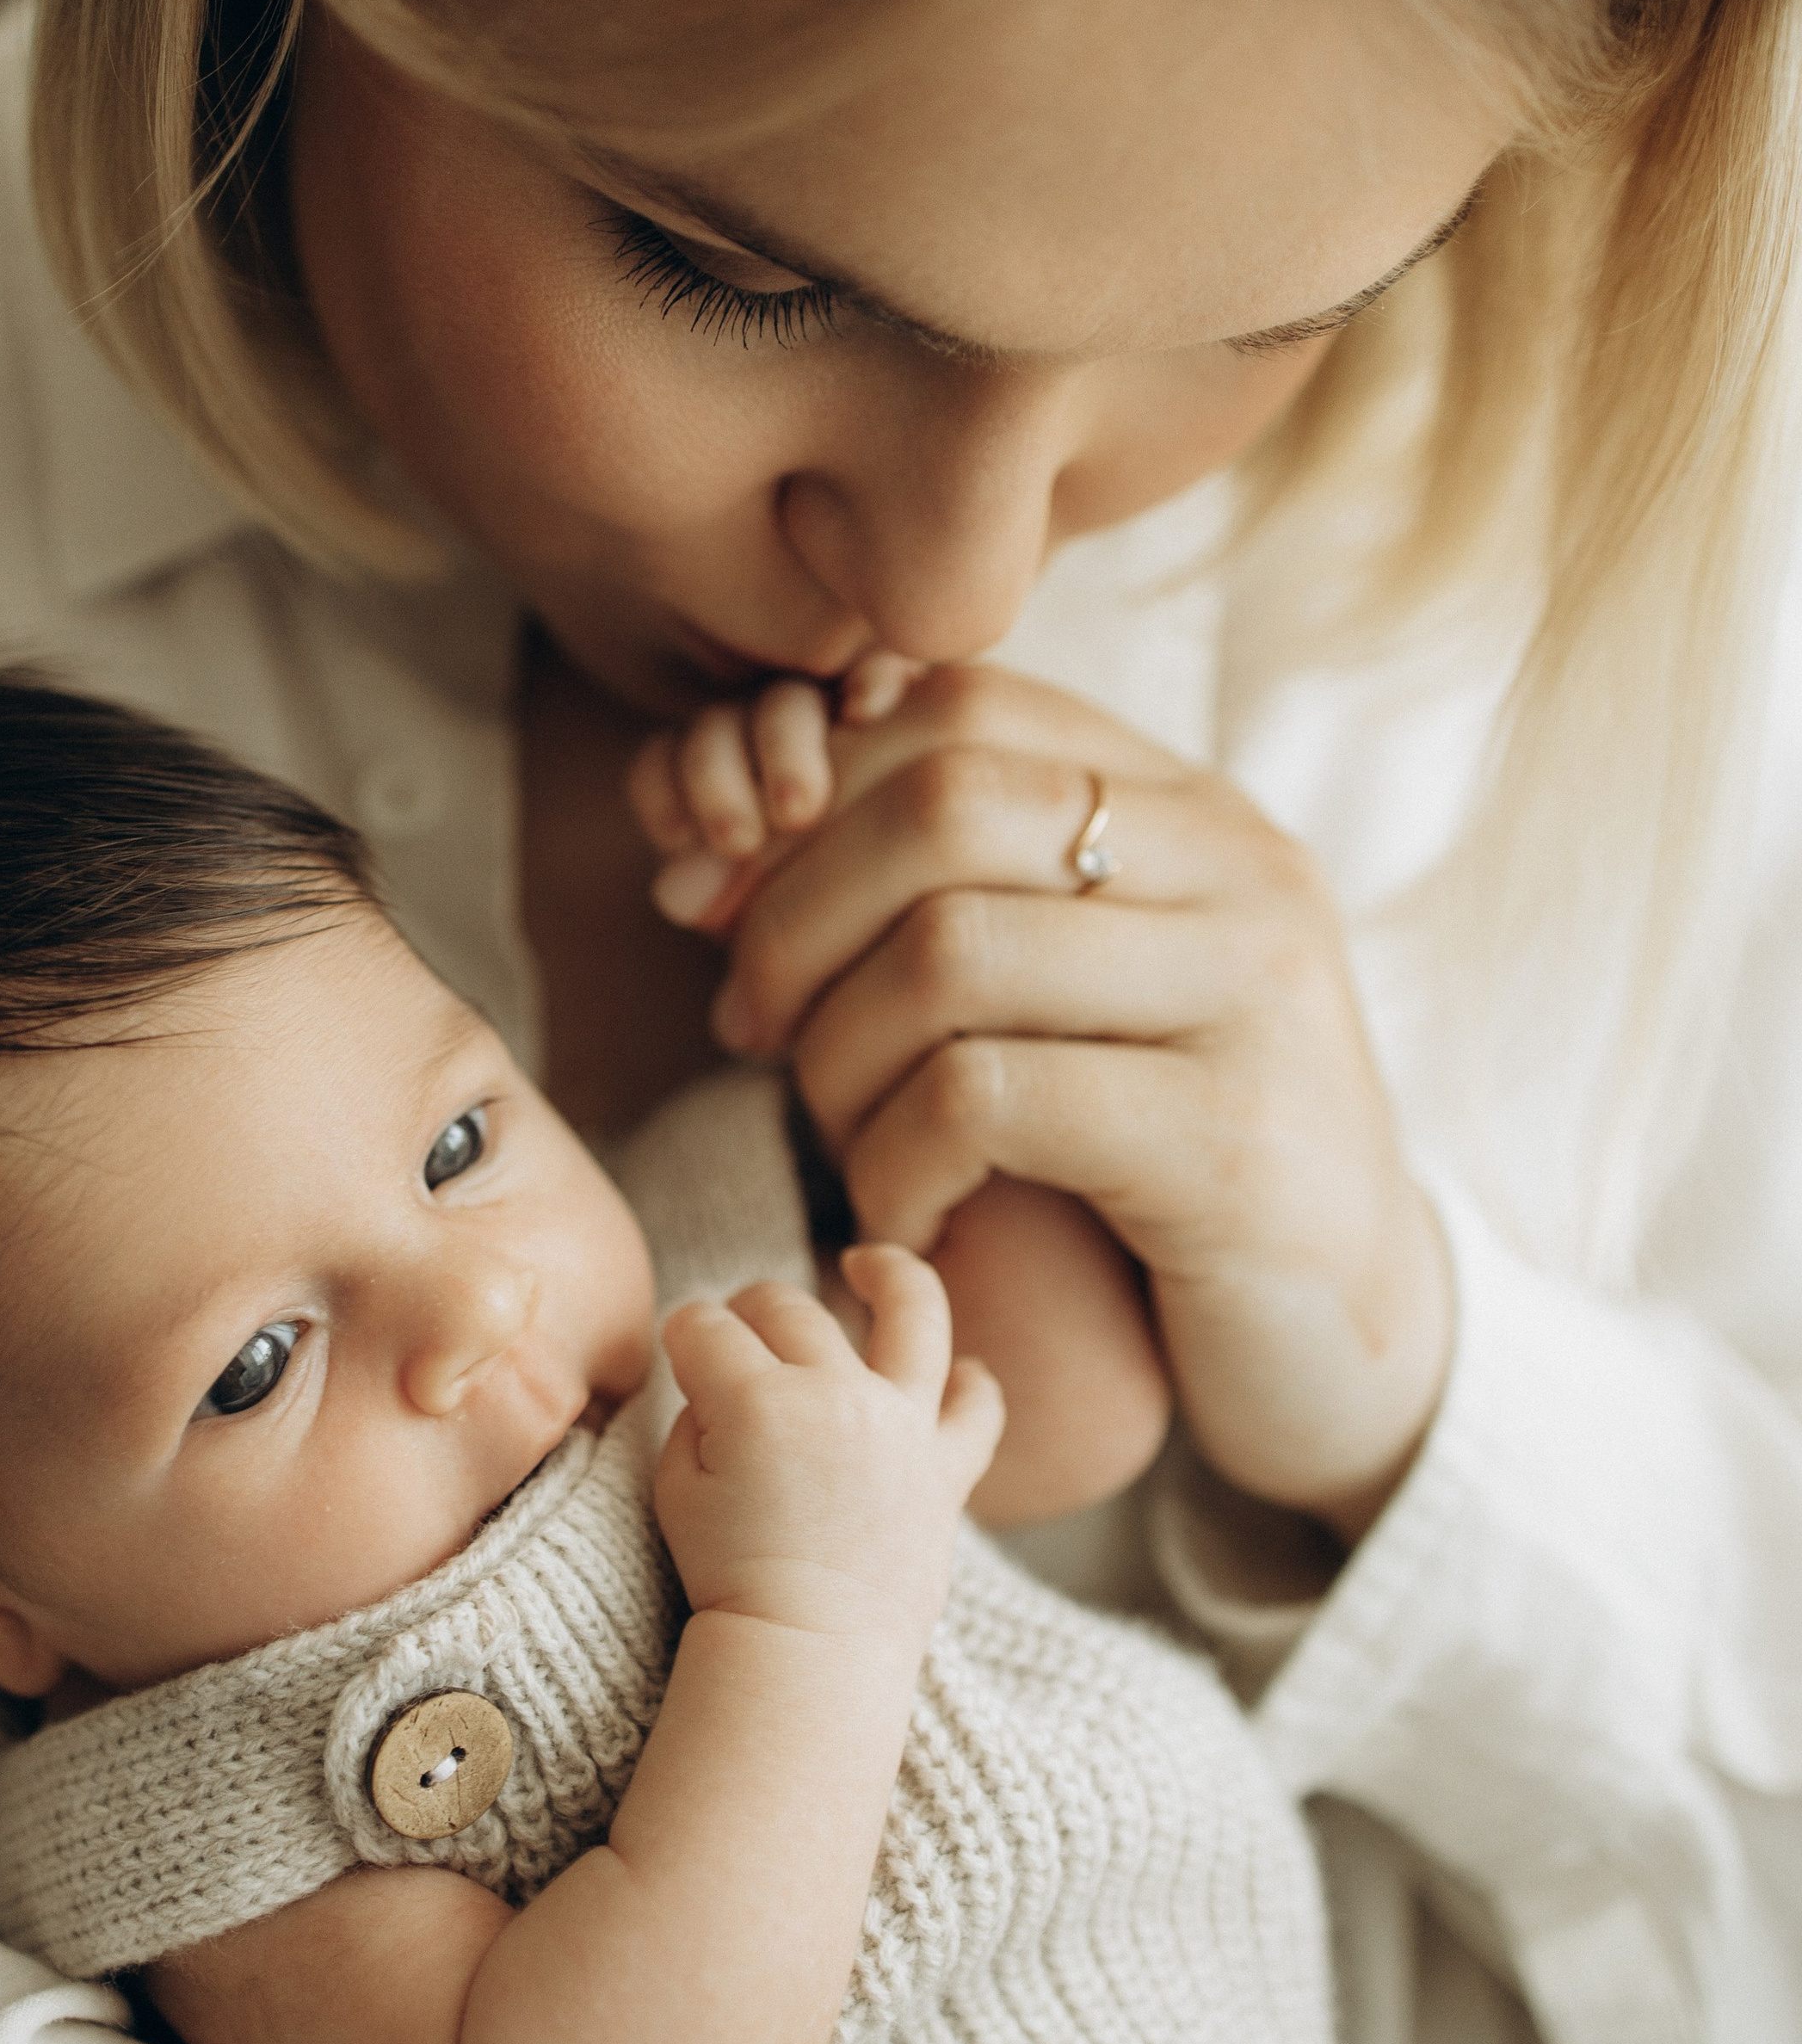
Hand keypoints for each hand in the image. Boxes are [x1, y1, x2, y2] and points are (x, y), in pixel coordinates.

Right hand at [654, 1246, 1001, 1641]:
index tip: (679, 1350)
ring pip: (908, 1309)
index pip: (704, 1327)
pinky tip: (957, 1370)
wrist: (808, 1656)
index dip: (682, 1332)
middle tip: (736, 1335)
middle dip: (748, 1311)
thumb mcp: (676, 1488)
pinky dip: (972, 1383)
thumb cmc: (729, 1576)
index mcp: (757, 1402)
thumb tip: (720, 1374)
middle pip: (786, 1309)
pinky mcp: (948, 1466)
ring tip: (867, 1264)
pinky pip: (979, 1405)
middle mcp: (836, 1395)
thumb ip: (695, 1413)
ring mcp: (903, 1424)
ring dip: (886, 1274)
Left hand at [663, 662, 1450, 1538]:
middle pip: (939, 806)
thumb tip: (696, 867)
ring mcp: (1251, 994)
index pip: (959, 705)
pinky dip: (896, 1165)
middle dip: (793, 919)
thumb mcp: (1063, 1000)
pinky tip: (904, 1221)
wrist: (1347, 1338)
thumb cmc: (1158, 1161)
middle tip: (747, 1030)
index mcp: (1193, 808)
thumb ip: (936, 903)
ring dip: (834, 1057)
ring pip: (947, 950)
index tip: (717, 903)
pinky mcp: (1229, 1137)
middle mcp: (1240, 868)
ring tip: (834, 1139)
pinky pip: (985, 1101)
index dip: (805, 790)